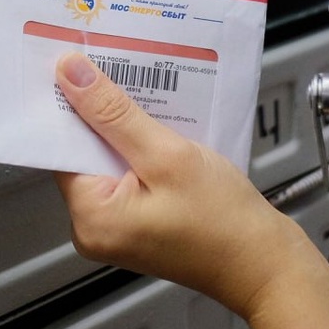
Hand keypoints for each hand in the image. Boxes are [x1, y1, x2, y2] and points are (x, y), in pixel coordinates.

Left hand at [53, 51, 306, 317]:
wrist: (267, 266)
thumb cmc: (225, 221)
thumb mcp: (168, 155)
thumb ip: (114, 114)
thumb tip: (70, 75)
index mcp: (90, 217)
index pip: (61, 146)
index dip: (69, 103)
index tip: (75, 62)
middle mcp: (93, 227)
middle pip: (83, 152)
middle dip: (100, 112)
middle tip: (113, 66)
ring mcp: (115, 228)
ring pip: (107, 159)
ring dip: (123, 127)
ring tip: (140, 89)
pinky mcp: (136, 223)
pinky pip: (127, 173)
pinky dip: (139, 148)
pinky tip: (156, 124)